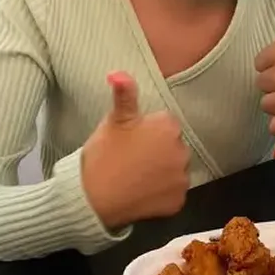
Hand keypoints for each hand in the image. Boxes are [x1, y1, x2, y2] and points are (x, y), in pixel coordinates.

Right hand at [81, 72, 189, 229]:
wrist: (93, 198)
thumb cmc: (103, 155)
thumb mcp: (114, 120)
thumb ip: (124, 93)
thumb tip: (119, 73)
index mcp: (169, 126)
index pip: (165, 125)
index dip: (147, 132)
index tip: (131, 141)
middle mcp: (182, 151)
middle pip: (173, 147)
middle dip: (157, 151)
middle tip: (131, 159)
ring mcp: (181, 179)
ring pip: (174, 170)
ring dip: (162, 172)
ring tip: (135, 176)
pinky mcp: (177, 202)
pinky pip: (173, 194)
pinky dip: (161, 194)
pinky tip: (141, 191)